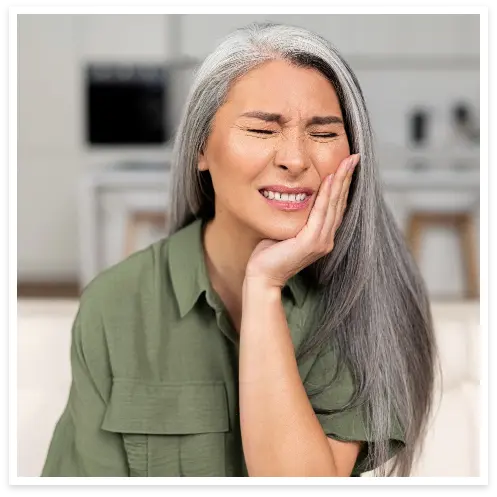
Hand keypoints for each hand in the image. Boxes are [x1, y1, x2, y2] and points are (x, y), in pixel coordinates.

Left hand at [244, 153, 359, 288]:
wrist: (263, 275)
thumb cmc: (270, 253)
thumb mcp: (286, 228)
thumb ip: (296, 215)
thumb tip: (293, 194)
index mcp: (322, 236)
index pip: (336, 206)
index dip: (343, 184)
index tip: (348, 165)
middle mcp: (326, 238)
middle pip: (340, 202)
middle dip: (347, 178)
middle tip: (354, 157)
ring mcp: (321, 241)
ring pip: (334, 205)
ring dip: (341, 182)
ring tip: (346, 162)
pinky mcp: (311, 242)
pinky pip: (321, 213)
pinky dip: (326, 195)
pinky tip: (329, 179)